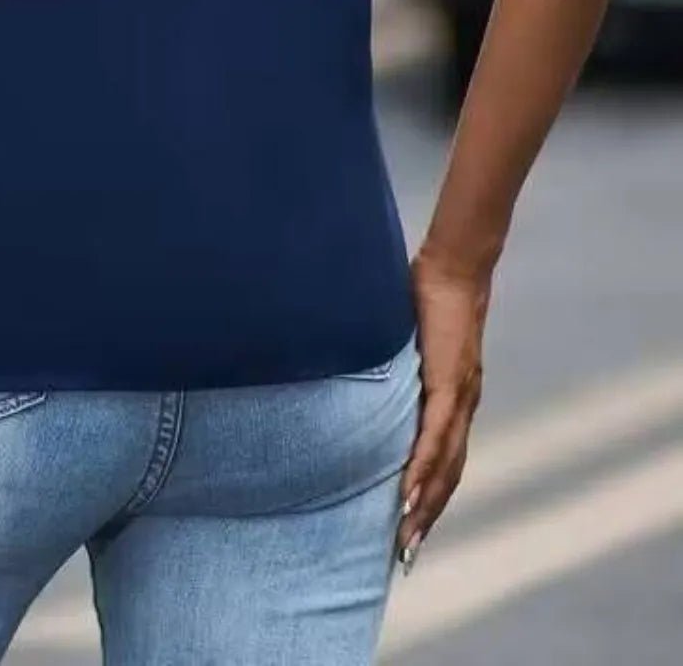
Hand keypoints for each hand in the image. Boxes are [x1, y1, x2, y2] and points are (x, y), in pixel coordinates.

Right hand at [397, 243, 490, 569]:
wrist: (454, 267)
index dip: (429, 495)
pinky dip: (424, 469)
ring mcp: (460, 397)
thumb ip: (394, 361)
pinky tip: (409, 494)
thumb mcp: (406, 339)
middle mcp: (462, 406)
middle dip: (425, 516)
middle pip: (447, 475)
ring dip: (424, 504)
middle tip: (404, 555)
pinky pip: (436, 436)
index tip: (408, 529)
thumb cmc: (426, 296)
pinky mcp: (451, 383)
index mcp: (453, 398)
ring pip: (444, 465)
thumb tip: (360, 367)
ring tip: (404, 537)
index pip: (444, 459)